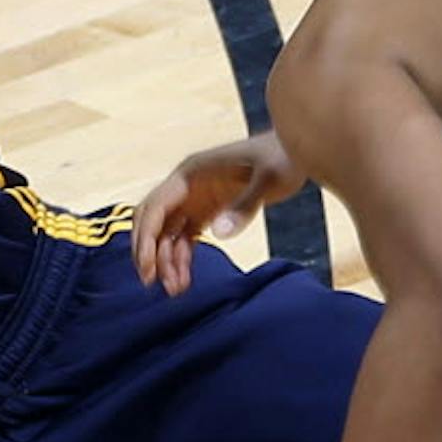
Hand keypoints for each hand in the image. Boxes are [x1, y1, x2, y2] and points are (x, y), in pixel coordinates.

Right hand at [132, 131, 306, 293]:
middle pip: (152, 221)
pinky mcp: (206, 212)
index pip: (155, 207)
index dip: (146, 238)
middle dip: (148, 251)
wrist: (295, 152)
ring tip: (176, 289)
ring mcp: (194, 200)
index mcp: (190, 173)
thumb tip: (218, 233)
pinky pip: (184, 238)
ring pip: (167, 234)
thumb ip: (244, 205)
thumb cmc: (282, 157)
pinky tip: (184, 280)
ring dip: (165, 260)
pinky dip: (181, 258)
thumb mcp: (269, 178)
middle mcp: (185, 186)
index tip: (148, 268)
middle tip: (152, 282)